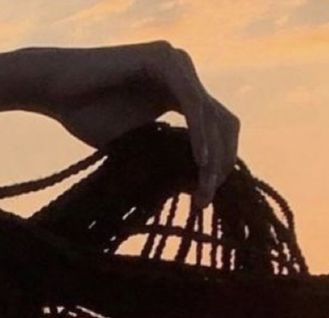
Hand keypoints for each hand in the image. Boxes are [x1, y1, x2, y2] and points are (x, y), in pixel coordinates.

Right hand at [33, 42, 239, 208]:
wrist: (55, 92)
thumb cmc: (92, 120)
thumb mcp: (144, 148)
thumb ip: (174, 160)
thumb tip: (205, 189)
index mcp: (185, 96)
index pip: (220, 131)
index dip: (221, 166)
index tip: (205, 199)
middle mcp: (185, 76)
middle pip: (223, 124)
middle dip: (221, 164)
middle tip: (205, 198)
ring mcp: (176, 63)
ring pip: (212, 115)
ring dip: (213, 154)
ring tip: (203, 184)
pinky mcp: (162, 59)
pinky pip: (193, 102)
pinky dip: (199, 132)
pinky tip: (199, 159)